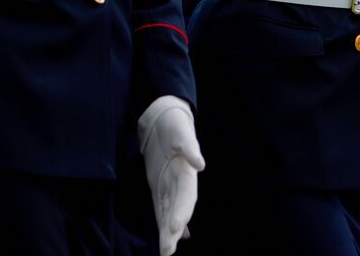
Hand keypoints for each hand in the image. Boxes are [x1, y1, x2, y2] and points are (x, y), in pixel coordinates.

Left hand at [138, 95, 205, 255]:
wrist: (165, 117)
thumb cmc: (175, 123)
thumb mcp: (181, 131)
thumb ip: (189, 147)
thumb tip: (200, 163)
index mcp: (187, 171)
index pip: (185, 196)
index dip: (181, 212)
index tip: (174, 229)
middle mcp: (180, 182)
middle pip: (177, 210)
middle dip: (172, 230)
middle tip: (166, 251)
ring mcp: (169, 185)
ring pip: (169, 212)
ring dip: (167, 232)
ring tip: (165, 252)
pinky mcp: (158, 185)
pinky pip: (161, 207)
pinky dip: (163, 222)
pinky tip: (168, 237)